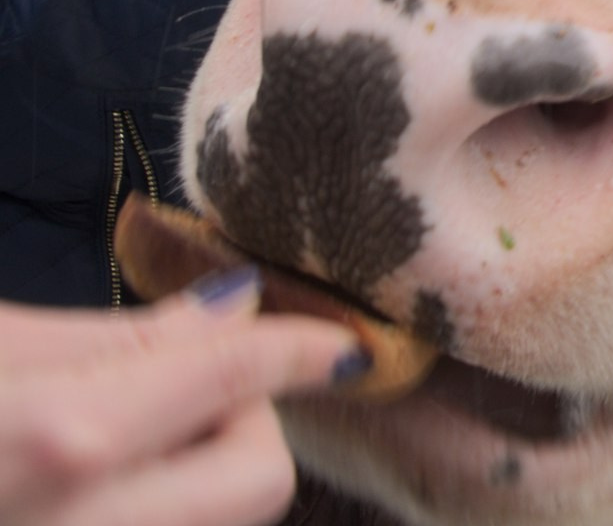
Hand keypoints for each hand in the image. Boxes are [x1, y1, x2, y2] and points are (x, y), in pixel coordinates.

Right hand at [0, 270, 363, 525]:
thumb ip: (116, 337)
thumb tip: (232, 310)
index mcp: (68, 441)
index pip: (232, 377)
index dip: (298, 345)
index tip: (343, 341)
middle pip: (261, 480)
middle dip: (247, 419)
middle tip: (180, 381)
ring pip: (220, 519)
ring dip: (203, 470)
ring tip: (119, 432)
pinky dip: (164, 501)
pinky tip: (93, 479)